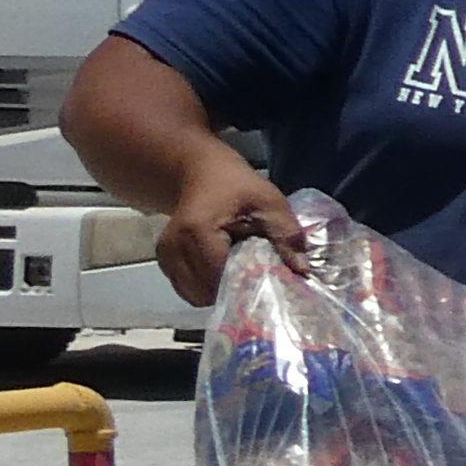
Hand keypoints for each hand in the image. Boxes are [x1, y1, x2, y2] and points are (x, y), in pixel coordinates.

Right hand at [156, 162, 302, 305]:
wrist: (201, 172)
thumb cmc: (237, 186)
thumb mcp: (270, 203)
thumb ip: (287, 234)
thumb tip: (302, 270)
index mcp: (198, 232)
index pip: (219, 278)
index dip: (246, 287)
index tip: (268, 286)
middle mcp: (174, 247)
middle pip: (206, 291)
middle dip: (233, 291)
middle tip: (255, 280)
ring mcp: (165, 255)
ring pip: (195, 294)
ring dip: (218, 291)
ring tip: (238, 272)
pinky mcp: (164, 260)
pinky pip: (186, 288)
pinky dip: (205, 287)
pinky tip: (222, 271)